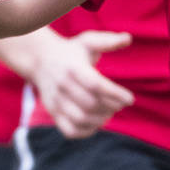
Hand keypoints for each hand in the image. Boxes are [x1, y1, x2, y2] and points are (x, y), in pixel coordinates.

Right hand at [14, 30, 133, 137]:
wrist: (39, 60)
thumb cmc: (71, 51)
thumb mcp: (87, 41)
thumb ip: (108, 41)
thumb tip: (128, 38)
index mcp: (72, 67)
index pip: (96, 85)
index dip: (115, 94)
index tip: (130, 99)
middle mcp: (62, 85)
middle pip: (90, 104)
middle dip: (111, 107)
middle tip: (119, 104)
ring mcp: (55, 100)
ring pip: (81, 119)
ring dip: (101, 120)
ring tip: (109, 112)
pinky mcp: (53, 112)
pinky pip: (70, 130)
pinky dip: (86, 131)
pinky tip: (96, 122)